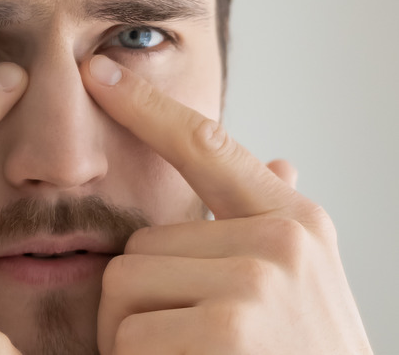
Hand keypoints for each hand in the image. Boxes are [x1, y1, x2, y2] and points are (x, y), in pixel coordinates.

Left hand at [82, 56, 371, 354]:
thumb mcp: (303, 285)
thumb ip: (270, 225)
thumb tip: (278, 156)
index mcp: (292, 221)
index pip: (204, 144)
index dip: (145, 106)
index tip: (97, 70)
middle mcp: (279, 240)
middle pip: (138, 244)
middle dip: (141, 301)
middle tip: (185, 342)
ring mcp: (256, 283)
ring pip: (124, 288)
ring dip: (134, 337)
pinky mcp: (229, 330)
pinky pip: (131, 336)